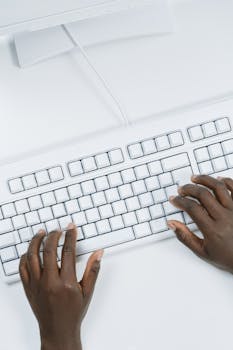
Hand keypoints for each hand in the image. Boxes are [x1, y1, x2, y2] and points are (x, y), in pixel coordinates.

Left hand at [19, 224, 103, 349]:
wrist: (57, 330)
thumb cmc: (73, 312)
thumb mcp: (87, 291)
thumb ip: (92, 270)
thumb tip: (99, 253)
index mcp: (66, 282)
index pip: (67, 251)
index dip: (70, 236)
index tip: (71, 228)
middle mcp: (50, 282)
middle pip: (48, 250)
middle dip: (53, 235)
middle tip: (57, 229)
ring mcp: (36, 285)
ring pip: (32, 256)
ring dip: (36, 241)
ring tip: (42, 233)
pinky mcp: (28, 288)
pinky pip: (22, 268)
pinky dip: (25, 256)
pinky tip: (30, 250)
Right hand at [168, 175, 232, 272]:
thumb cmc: (228, 256)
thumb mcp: (202, 251)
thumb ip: (185, 237)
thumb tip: (172, 224)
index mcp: (212, 229)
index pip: (192, 208)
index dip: (180, 201)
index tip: (174, 200)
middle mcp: (224, 217)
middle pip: (203, 194)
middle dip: (189, 189)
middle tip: (182, 189)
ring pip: (218, 187)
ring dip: (204, 179)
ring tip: (195, 178)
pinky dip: (226, 181)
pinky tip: (218, 180)